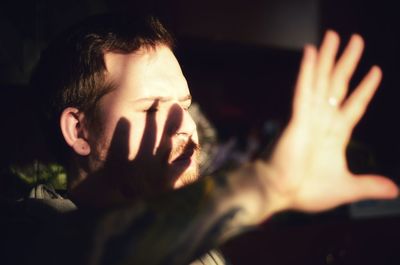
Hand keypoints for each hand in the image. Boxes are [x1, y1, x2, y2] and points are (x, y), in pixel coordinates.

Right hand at [263, 30, 397, 213]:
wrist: (277, 193)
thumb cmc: (305, 192)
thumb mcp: (345, 189)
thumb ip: (369, 185)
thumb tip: (395, 188)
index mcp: (334, 136)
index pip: (353, 106)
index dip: (365, 89)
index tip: (375, 72)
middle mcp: (322, 122)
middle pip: (338, 86)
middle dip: (346, 63)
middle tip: (355, 40)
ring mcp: (309, 118)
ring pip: (321, 82)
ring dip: (328, 59)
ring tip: (333, 36)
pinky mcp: (297, 119)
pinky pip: (303, 90)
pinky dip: (307, 71)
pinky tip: (311, 52)